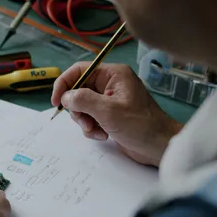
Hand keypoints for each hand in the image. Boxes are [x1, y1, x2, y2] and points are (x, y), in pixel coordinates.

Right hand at [51, 62, 182, 166]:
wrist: (159, 146)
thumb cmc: (140, 125)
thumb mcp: (108, 111)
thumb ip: (83, 100)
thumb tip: (65, 97)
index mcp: (113, 74)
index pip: (79, 70)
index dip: (64, 84)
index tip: (57, 102)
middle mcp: (110, 84)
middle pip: (78, 90)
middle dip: (77, 109)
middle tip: (84, 122)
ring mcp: (110, 100)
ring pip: (82, 106)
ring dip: (84, 120)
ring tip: (96, 130)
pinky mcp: (109, 115)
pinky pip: (90, 117)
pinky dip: (91, 128)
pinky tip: (103, 135)